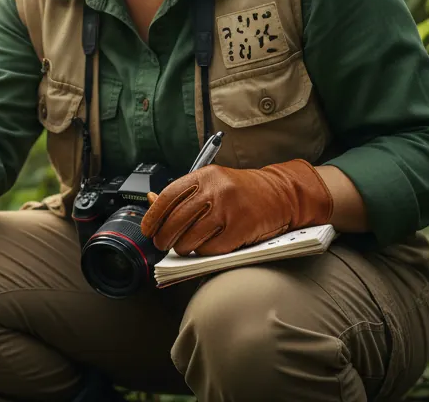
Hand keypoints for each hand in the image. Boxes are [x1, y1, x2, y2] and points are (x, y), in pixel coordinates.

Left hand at [139, 159, 333, 255]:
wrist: (281, 194)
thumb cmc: (242, 190)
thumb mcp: (211, 182)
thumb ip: (182, 193)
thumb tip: (150, 200)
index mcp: (204, 176)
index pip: (168, 196)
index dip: (153, 216)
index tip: (147, 229)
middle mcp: (215, 190)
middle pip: (176, 221)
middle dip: (164, 237)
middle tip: (162, 243)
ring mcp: (228, 210)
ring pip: (190, 238)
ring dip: (182, 248)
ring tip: (184, 247)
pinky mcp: (240, 230)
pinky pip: (210, 249)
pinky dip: (204, 252)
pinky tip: (206, 247)